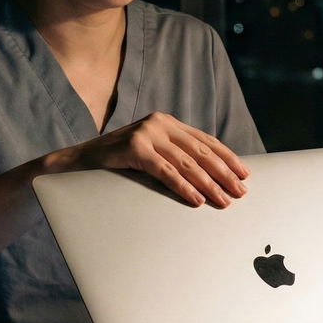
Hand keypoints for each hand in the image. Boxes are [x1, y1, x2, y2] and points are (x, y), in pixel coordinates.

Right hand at [42, 111, 249, 206]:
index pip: (205, 141)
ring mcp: (146, 133)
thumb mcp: (151, 154)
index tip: (245, 175)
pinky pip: (165, 171)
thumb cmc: (117, 163)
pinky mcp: (134, 148)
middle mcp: (159, 123)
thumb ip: (174, 156)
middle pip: (200, 152)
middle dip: (224, 174)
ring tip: (223, 200)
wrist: (77, 163)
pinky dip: (183, 186)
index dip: (227, 158)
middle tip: (241, 192)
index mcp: (166, 122)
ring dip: (208, 184)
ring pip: (186, 163)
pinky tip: (196, 199)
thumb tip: (210, 176)